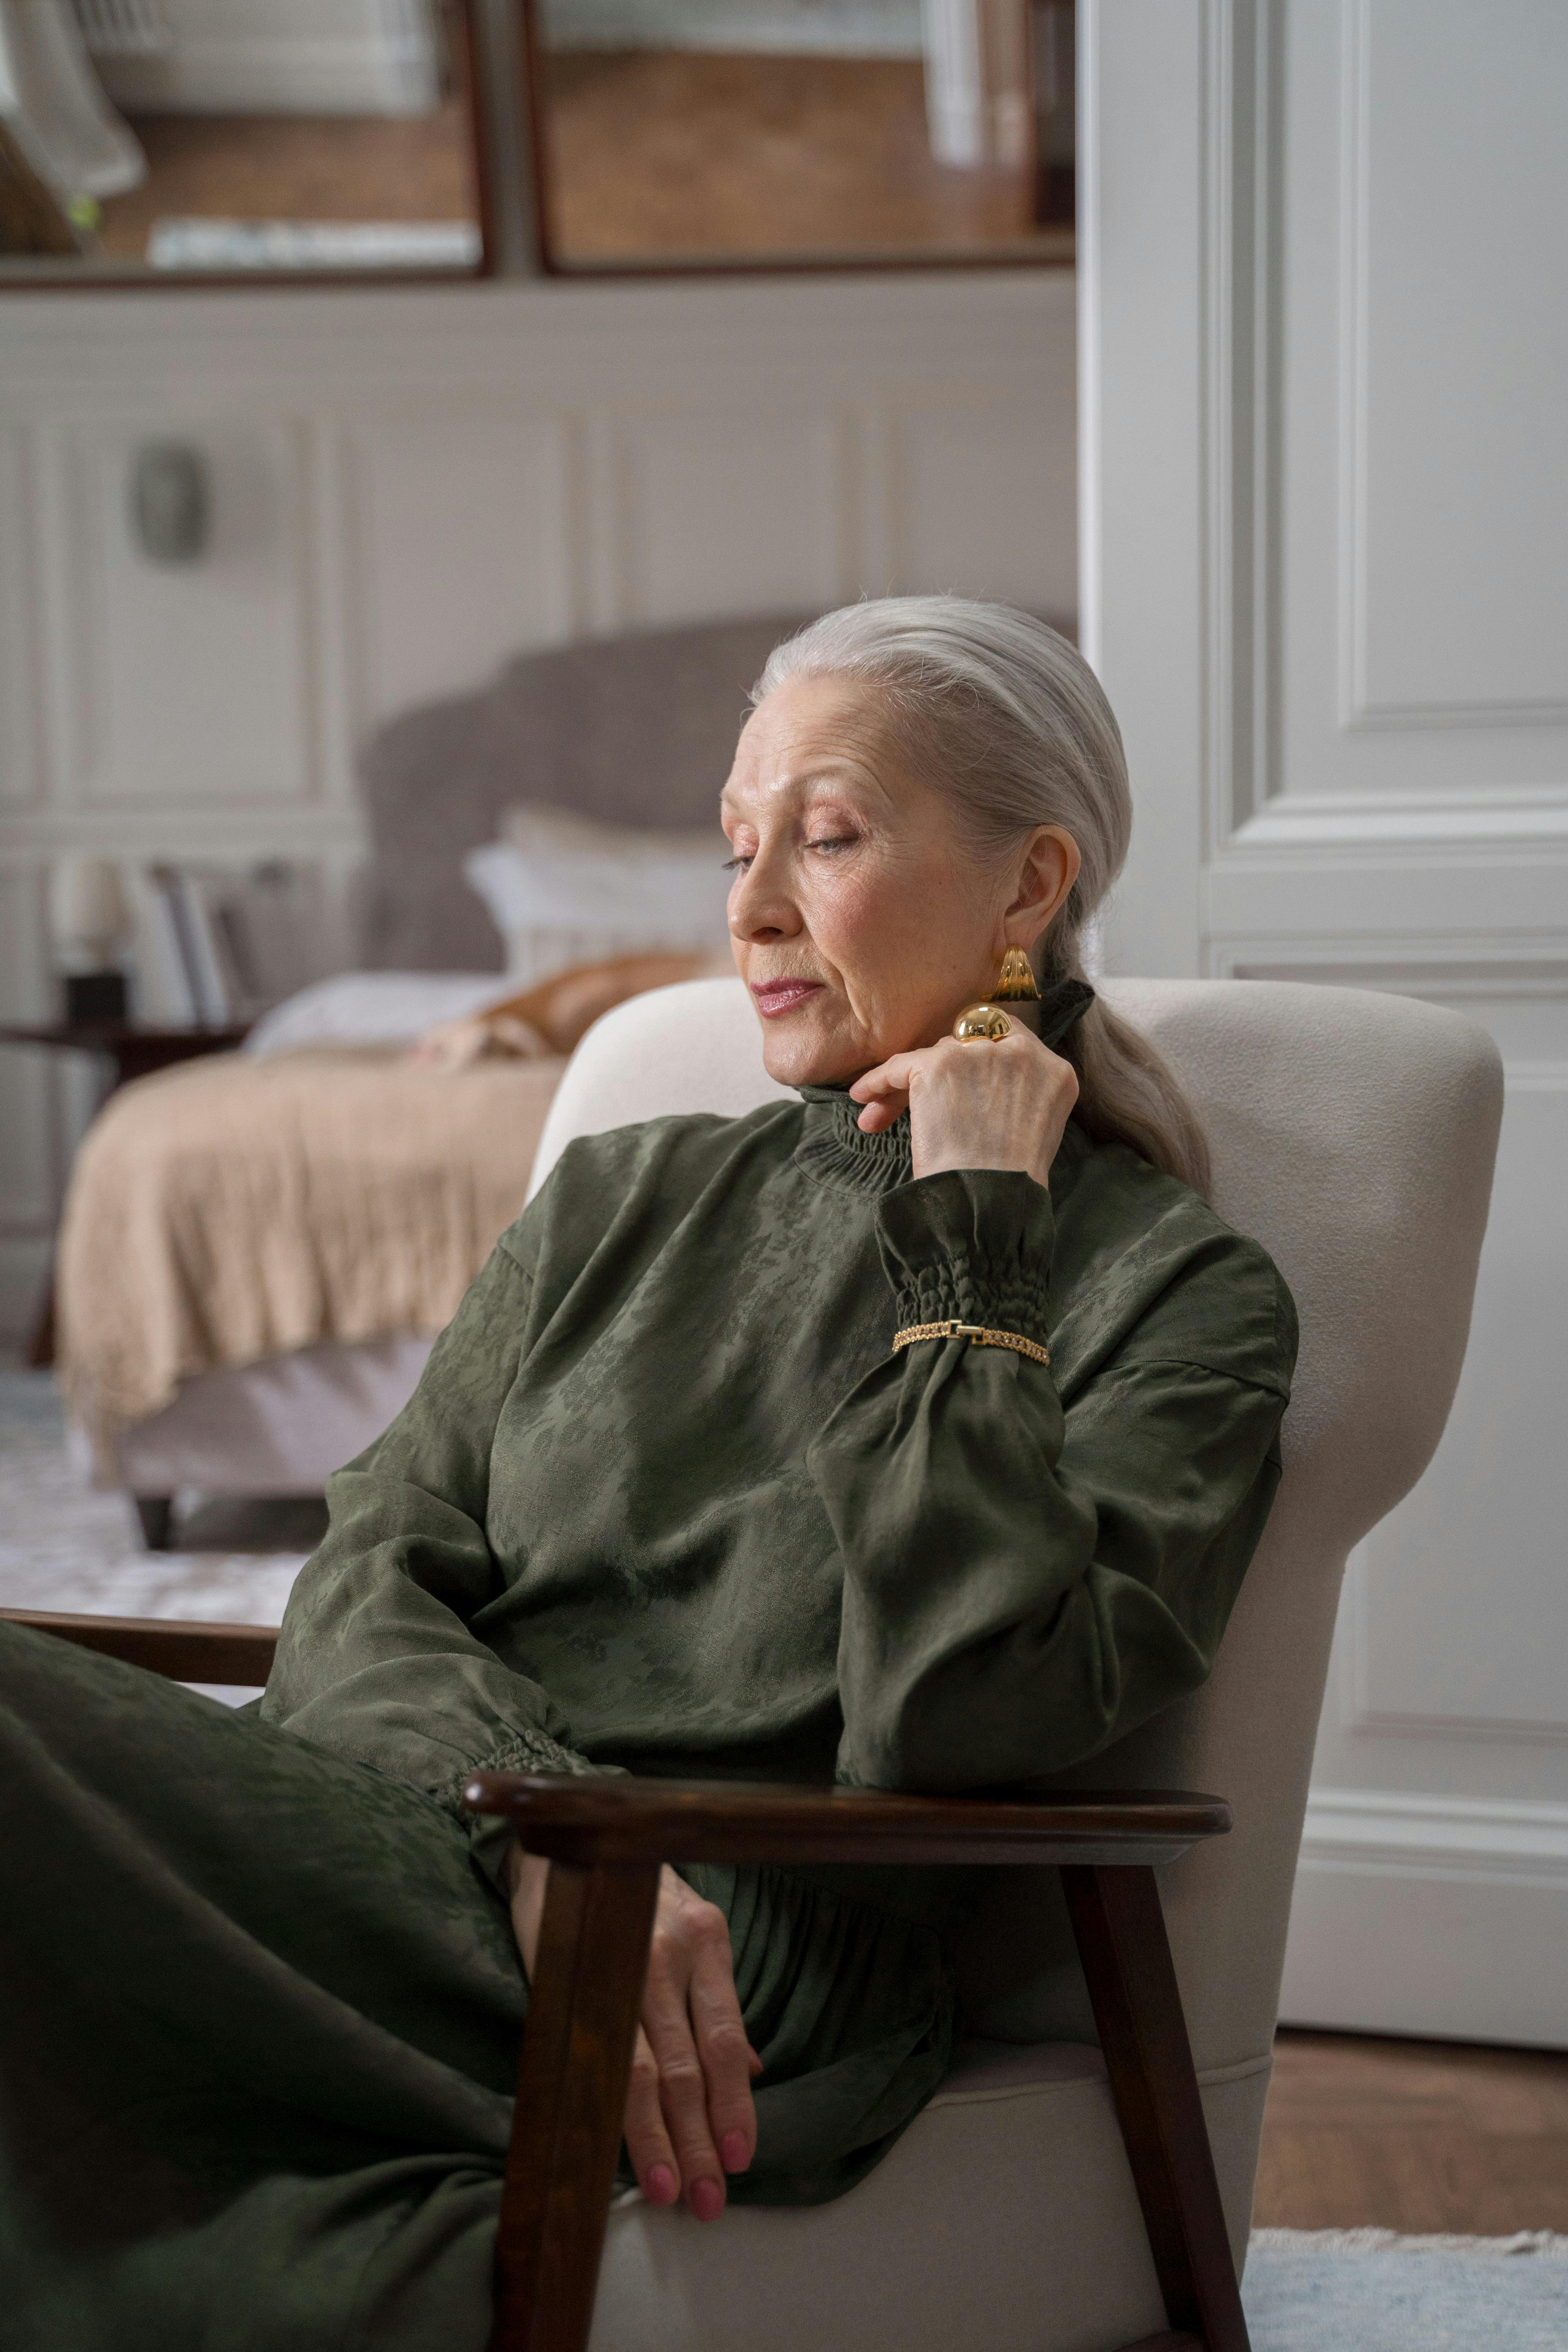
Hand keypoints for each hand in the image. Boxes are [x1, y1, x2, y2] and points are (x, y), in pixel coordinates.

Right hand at [508, 1850, 761, 2220]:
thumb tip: (752, 2071)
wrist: (568, 1844)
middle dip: (700, 2140)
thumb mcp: (694, 1938)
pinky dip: (608, 2106)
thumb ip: (716, 2006)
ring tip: (670, 2189)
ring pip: (640, 2070)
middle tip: (710, 2200)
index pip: (726, 2040)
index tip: (742, 2158)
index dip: (735, 2103)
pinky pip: (595, 2053)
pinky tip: (613, 2146)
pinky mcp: (574, 1973)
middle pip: (686, 2067)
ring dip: (655, 2138)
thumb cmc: (641, 1901)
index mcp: (706, 1942)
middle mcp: (666, 1953)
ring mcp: (616, 1964)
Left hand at [849, 1023, 1078, 1189]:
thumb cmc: (1007, 1185)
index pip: (1009, 1038)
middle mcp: (1022, 1054)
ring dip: (911, 1083)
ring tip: (882, 1114)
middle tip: (920, 1106)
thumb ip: (1016, 1096)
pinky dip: (877, 1080)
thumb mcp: (1033, 1130)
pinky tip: (863, 1096)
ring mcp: (980, 1055)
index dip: (979, 1053)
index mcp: (1055, 1071)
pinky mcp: (939, 1066)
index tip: (958, 1077)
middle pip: (968, 1044)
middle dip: (942, 1073)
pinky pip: (900, 1065)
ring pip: (935, 1053)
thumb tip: (978, 1087)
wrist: (988, 1202)